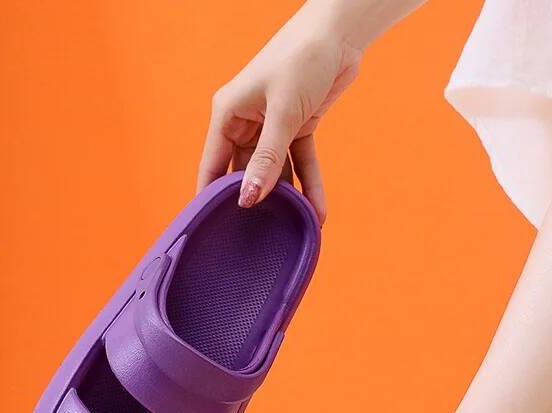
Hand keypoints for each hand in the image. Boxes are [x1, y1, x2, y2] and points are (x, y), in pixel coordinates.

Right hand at [196, 4, 362, 223]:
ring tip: (293, 229)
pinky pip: (299, 163)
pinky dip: (308, 184)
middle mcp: (245, 122)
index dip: (211, 198)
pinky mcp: (296, 128)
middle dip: (254, 203)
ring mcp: (271, 127)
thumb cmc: (301, 59)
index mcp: (227, 114)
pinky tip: (316, 211)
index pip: (212, 165)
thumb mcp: (282, 113)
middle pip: (244, 173)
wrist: (340, 34)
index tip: (213, 231)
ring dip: (287, 198)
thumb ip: (267, 158)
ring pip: (275, 172)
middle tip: (260, 238)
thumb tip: (248, 198)